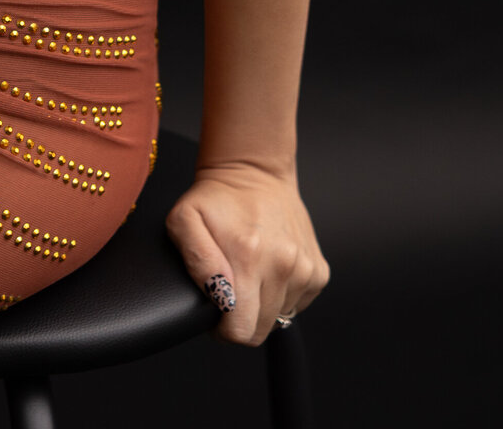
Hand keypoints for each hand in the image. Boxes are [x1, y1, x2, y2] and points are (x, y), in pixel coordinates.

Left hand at [165, 161, 329, 344]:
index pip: (241, 330)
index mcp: (249, 257)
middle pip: (260, 329)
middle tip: (229, 289)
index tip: (216, 308)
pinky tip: (268, 268)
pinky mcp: (318, 270)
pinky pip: (296, 304)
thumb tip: (217, 295)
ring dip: (261, 304)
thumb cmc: (216, 198)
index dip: (223, 329)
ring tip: (249, 272)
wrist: (254, 171)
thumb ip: (196, 260)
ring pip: (279, 318)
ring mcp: (305, 269)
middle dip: (241, 318)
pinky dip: (281, 294)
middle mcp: (284, 265)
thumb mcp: (184, 220)